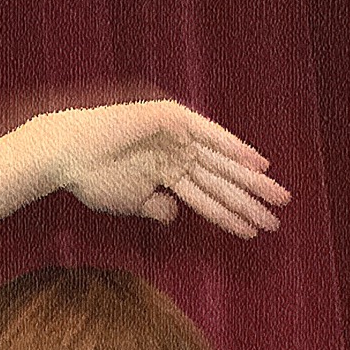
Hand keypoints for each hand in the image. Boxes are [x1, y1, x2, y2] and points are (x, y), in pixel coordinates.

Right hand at [35, 100, 291, 236]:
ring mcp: (177, 135)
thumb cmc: (92, 179)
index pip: (208, 198)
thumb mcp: (130, 203)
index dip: (232, 214)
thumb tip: (175, 215)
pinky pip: (208, 136)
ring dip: (249, 181)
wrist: (68, 154)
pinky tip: (256, 164)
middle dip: (251, 198)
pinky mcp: (172, 119)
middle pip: (222, 180)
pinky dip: (232, 148)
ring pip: (220, 163)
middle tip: (281, 214)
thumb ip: (156, 208)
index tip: (256, 230)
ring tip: (277, 197)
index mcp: (169, 175)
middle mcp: (178, 154)